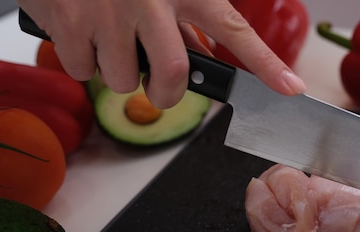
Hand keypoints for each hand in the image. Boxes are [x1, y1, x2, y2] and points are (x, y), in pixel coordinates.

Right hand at [17, 0, 306, 108]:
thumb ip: (185, 21)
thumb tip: (202, 61)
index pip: (234, 30)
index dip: (265, 63)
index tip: (291, 89)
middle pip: (174, 75)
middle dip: (165, 93)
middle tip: (158, 85)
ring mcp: (107, 10)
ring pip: (122, 80)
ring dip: (116, 71)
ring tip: (107, 38)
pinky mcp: (68, 20)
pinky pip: (82, 70)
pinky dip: (82, 60)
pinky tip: (81, 31)